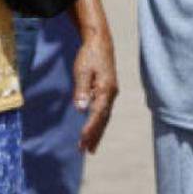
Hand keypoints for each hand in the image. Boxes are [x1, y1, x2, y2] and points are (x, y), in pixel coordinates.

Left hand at [72, 33, 117, 153]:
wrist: (99, 42)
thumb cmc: (89, 56)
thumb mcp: (81, 71)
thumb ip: (81, 90)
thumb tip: (81, 109)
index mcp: (106, 89)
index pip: (97, 113)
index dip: (90, 128)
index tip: (83, 140)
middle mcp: (111, 93)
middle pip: (103, 119)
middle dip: (95, 135)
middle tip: (86, 151)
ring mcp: (111, 92)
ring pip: (105, 116)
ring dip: (98, 132)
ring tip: (91, 148)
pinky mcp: (107, 91)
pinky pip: (104, 111)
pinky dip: (99, 122)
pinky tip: (94, 130)